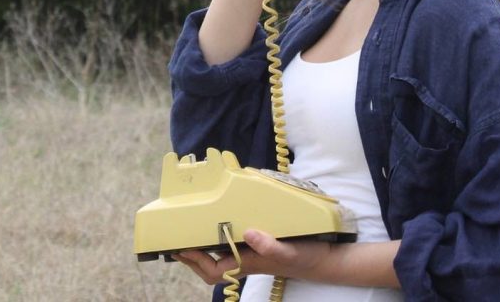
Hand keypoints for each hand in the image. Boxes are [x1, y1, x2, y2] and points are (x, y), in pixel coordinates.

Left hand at [173, 229, 330, 284]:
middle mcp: (245, 261)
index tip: (182, 248)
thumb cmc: (306, 257)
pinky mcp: (256, 247)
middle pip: (211, 269)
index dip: (196, 262)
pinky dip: (218, 241)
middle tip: (177, 244)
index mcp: (249, 263)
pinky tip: (217, 228)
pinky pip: (230, 249)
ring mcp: (250, 255)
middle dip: (192, 260)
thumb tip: (249, 234)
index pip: (214, 271)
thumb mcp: (290, 251)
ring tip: (189, 237)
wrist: (323, 259)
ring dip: (202, 252)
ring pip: (218, 260)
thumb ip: (270, 245)